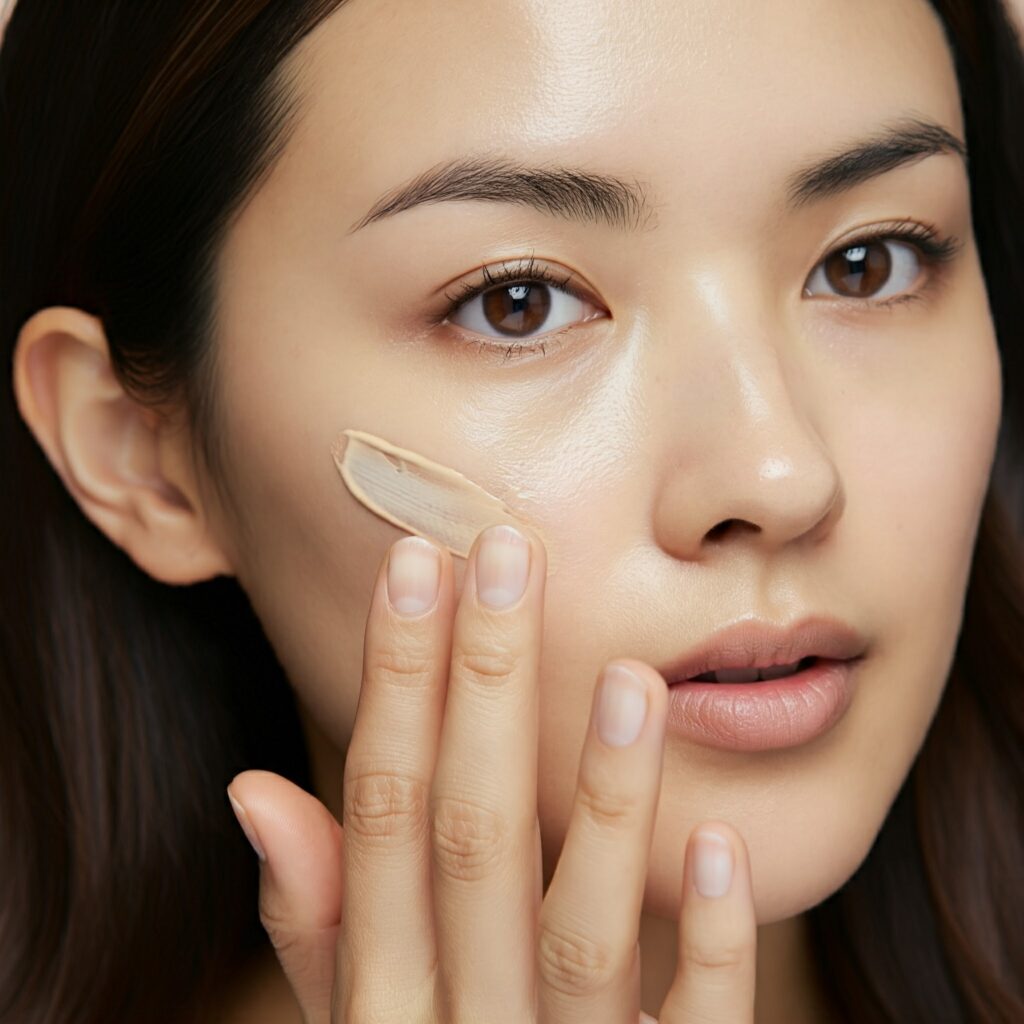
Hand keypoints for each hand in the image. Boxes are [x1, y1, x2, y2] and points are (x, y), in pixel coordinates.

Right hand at [227, 525, 756, 1021]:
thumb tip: (255, 787)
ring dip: (601, 800)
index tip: (416, 565)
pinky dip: (701, 946)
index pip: (380, 809)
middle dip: (483, 688)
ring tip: (625, 675)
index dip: (393, 681)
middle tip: (508, 555)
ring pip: (579, 929)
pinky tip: (715, 841)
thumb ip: (319, 923)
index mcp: (385, 999)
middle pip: (471, 837)